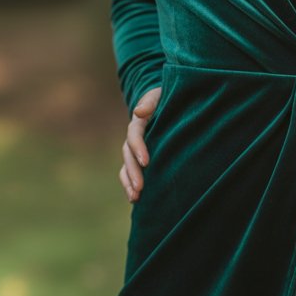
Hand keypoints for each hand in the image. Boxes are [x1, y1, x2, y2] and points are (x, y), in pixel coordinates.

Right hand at [119, 86, 161, 201]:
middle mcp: (134, 137)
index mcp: (139, 121)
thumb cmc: (167, 97)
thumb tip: (139, 112)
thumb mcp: (159, 95)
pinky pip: (131, 172)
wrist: (168, 102)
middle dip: (133, 172)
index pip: (134, 135)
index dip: (138, 148)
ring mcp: (135, 149)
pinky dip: (131, 185)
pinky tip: (136, 199)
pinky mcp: (140, 158)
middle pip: (128, 155)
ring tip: (135, 197)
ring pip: (127, 167)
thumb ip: (150, 102)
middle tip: (139, 187)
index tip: (146, 162)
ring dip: (129, 182)